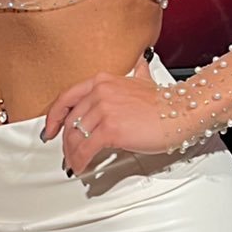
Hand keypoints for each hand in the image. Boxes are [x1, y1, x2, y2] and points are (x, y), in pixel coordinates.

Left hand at [41, 54, 177, 175]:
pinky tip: (81, 167)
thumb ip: (136, 73)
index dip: (54, 116)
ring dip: (72, 155)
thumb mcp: (145, 80)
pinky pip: (86, 149)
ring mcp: (104, 110)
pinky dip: (80, 161)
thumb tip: (139, 64)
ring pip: (76, 137)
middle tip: (68, 154)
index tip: (50, 129)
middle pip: (70, 122)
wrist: (182, 112)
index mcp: (103, 80)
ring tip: (75, 164)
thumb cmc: (166, 103)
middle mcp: (100, 92)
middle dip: (66, 143)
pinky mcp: (110, 130)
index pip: (67, 97)